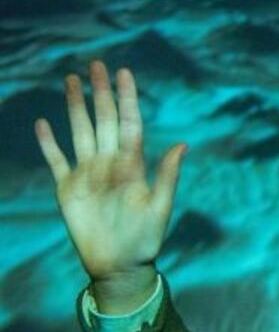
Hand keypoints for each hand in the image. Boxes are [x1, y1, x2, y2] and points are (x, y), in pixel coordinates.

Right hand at [35, 61, 184, 311]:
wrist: (120, 267)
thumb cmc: (145, 240)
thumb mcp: (160, 207)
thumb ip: (167, 175)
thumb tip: (183, 144)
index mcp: (132, 165)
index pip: (128, 124)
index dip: (126, 99)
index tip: (123, 73)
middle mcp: (109, 164)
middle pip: (103, 120)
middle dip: (100, 93)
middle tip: (95, 65)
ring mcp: (87, 174)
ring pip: (80, 131)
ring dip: (75, 107)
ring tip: (71, 80)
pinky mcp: (68, 190)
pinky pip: (56, 160)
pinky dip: (48, 143)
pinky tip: (43, 124)